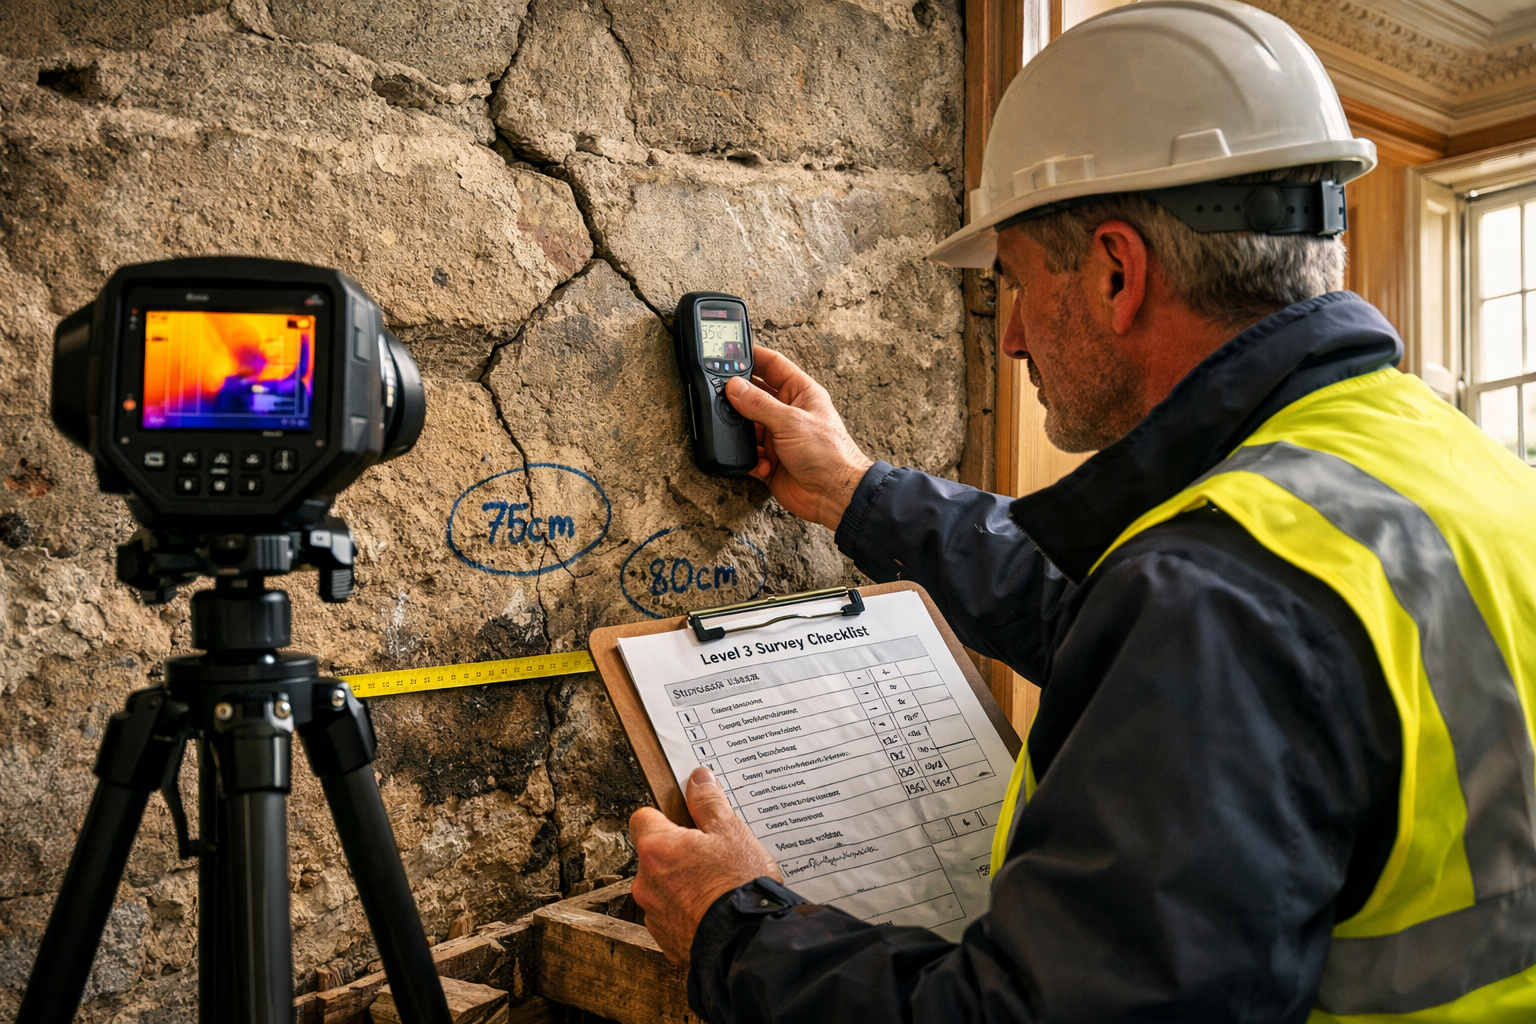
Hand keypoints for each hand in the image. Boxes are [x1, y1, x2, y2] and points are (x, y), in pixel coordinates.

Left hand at [629, 766, 783, 962]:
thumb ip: (709, 802)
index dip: (665, 817)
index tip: (686, 821)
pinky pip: (673, 916)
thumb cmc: (738, 885)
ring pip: (664, 887)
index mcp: (657, 848)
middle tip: (712, 856)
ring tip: (718, 886)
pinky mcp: (666, 939)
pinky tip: (715, 909)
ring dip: (683, 884)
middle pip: (655, 855)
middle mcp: (646, 881)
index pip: (642, 818)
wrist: (747, 942)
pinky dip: (689, 911)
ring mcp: (654, 913)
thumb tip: (698, 779)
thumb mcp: (730, 831)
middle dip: (679, 853)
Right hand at [724, 348, 874, 530]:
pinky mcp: (770, 461)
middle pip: (754, 395)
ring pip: (747, 426)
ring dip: (743, 433)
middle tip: (720, 393)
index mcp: (800, 393)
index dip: (752, 356)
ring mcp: (778, 437)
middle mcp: (787, 412)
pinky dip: (749, 458)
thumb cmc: (829, 454)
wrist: (835, 496)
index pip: (772, 365)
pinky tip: (763, 463)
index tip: (729, 352)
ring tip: (740, 434)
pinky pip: (748, 454)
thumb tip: (735, 387)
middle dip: (738, 396)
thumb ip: (759, 404)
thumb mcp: (791, 421)